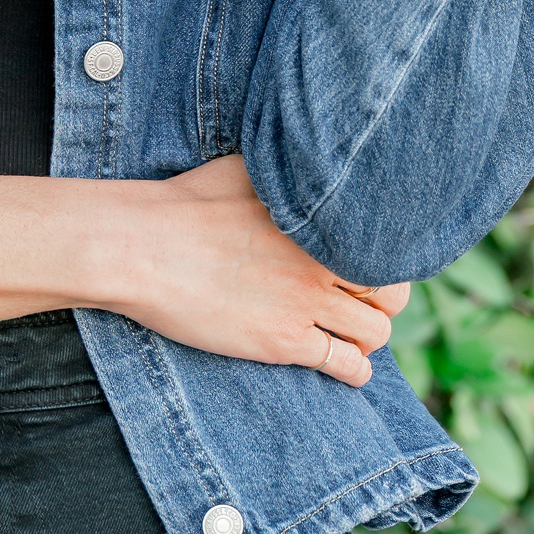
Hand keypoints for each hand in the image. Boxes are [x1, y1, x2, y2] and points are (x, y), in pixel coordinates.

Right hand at [114, 154, 409, 384]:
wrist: (141, 247)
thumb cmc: (182, 203)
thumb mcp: (244, 168)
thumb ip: (284, 173)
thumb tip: (298, 161)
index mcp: (317, 218)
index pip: (384, 245)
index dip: (383, 261)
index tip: (366, 269)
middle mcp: (321, 259)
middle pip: (391, 293)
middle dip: (382, 303)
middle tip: (361, 306)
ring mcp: (305, 302)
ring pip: (375, 333)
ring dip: (368, 339)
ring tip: (351, 338)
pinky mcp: (283, 341)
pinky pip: (344, 365)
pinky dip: (353, 371)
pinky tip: (345, 368)